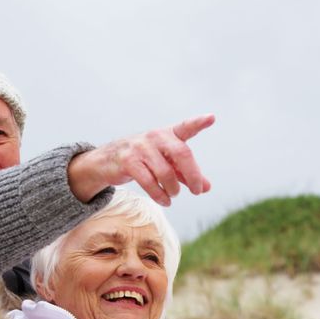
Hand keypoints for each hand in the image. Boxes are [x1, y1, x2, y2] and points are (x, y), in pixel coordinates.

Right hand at [67, 114, 214, 205]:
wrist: (108, 160)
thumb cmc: (144, 160)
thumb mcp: (167, 163)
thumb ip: (186, 173)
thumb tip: (207, 187)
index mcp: (168, 134)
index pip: (186, 127)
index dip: (198, 122)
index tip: (212, 118)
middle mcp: (155, 137)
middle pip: (181, 153)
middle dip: (193, 175)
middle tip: (197, 191)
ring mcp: (140, 148)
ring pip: (165, 172)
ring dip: (173, 188)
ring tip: (174, 195)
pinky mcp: (129, 161)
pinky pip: (149, 182)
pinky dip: (160, 195)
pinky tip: (165, 201)